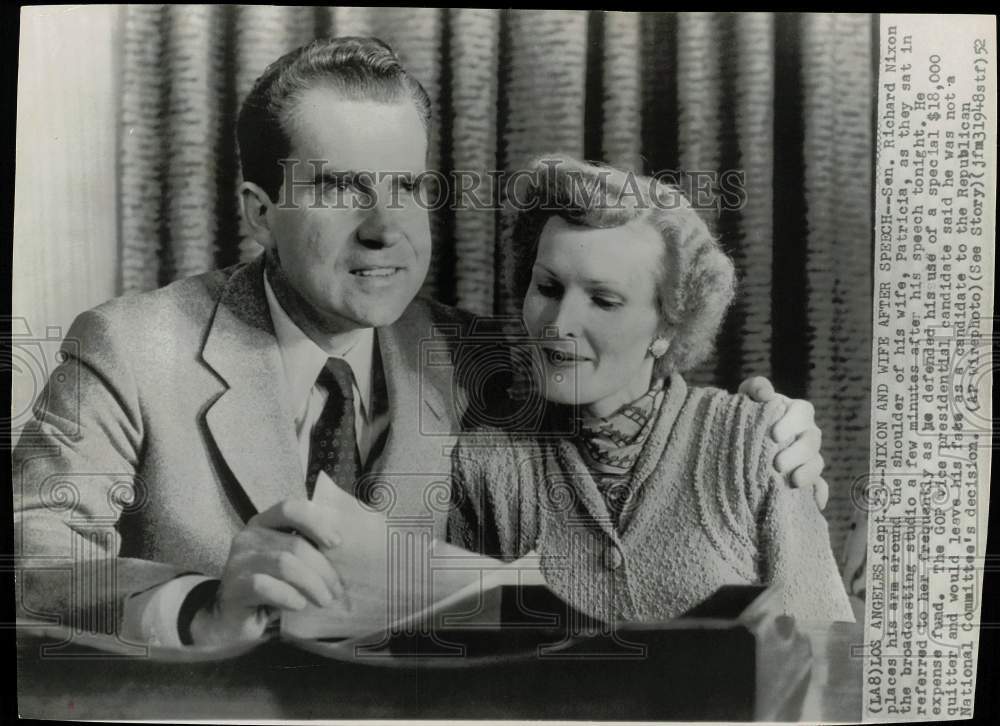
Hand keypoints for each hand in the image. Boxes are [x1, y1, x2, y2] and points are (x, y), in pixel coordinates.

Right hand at [190, 498, 345, 644]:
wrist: (231, 622)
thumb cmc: (270, 589)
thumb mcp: (291, 564)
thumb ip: (308, 550)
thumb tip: (345, 552)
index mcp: (263, 523)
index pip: (290, 509)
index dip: (316, 522)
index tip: (336, 543)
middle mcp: (248, 537)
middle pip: (295, 544)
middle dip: (323, 569)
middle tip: (336, 590)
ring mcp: (237, 562)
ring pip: (285, 564)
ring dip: (312, 584)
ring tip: (324, 600)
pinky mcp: (233, 588)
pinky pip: (267, 587)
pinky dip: (289, 597)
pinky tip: (298, 606)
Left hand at [739, 376, 827, 509]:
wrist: (742, 436)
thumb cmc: (749, 411)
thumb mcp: (748, 396)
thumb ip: (756, 388)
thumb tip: (766, 394)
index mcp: (797, 412)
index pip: (802, 412)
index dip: (791, 423)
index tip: (773, 435)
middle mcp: (807, 434)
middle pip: (811, 442)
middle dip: (797, 453)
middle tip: (777, 464)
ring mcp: (809, 457)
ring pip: (817, 463)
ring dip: (808, 473)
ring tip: (793, 482)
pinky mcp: (806, 477)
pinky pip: (820, 487)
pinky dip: (820, 494)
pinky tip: (816, 503)